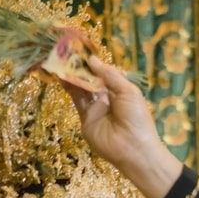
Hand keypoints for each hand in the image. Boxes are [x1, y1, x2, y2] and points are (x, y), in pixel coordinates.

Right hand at [63, 57, 181, 197]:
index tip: (82, 49)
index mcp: (120, 91)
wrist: (133, 148)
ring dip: (73, 75)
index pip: (104, 73)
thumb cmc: (137, 117)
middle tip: (68, 52)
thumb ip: (109, 75)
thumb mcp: (128, 91)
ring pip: (82, 88)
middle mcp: (106, 98)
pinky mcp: (85, 118)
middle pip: (91, 80)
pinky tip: (63, 75)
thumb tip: (92, 59)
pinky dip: (69, 88)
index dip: (94, 63)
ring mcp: (95, 108)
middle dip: (81, 67)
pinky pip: (77, 100)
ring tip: (62, 60)